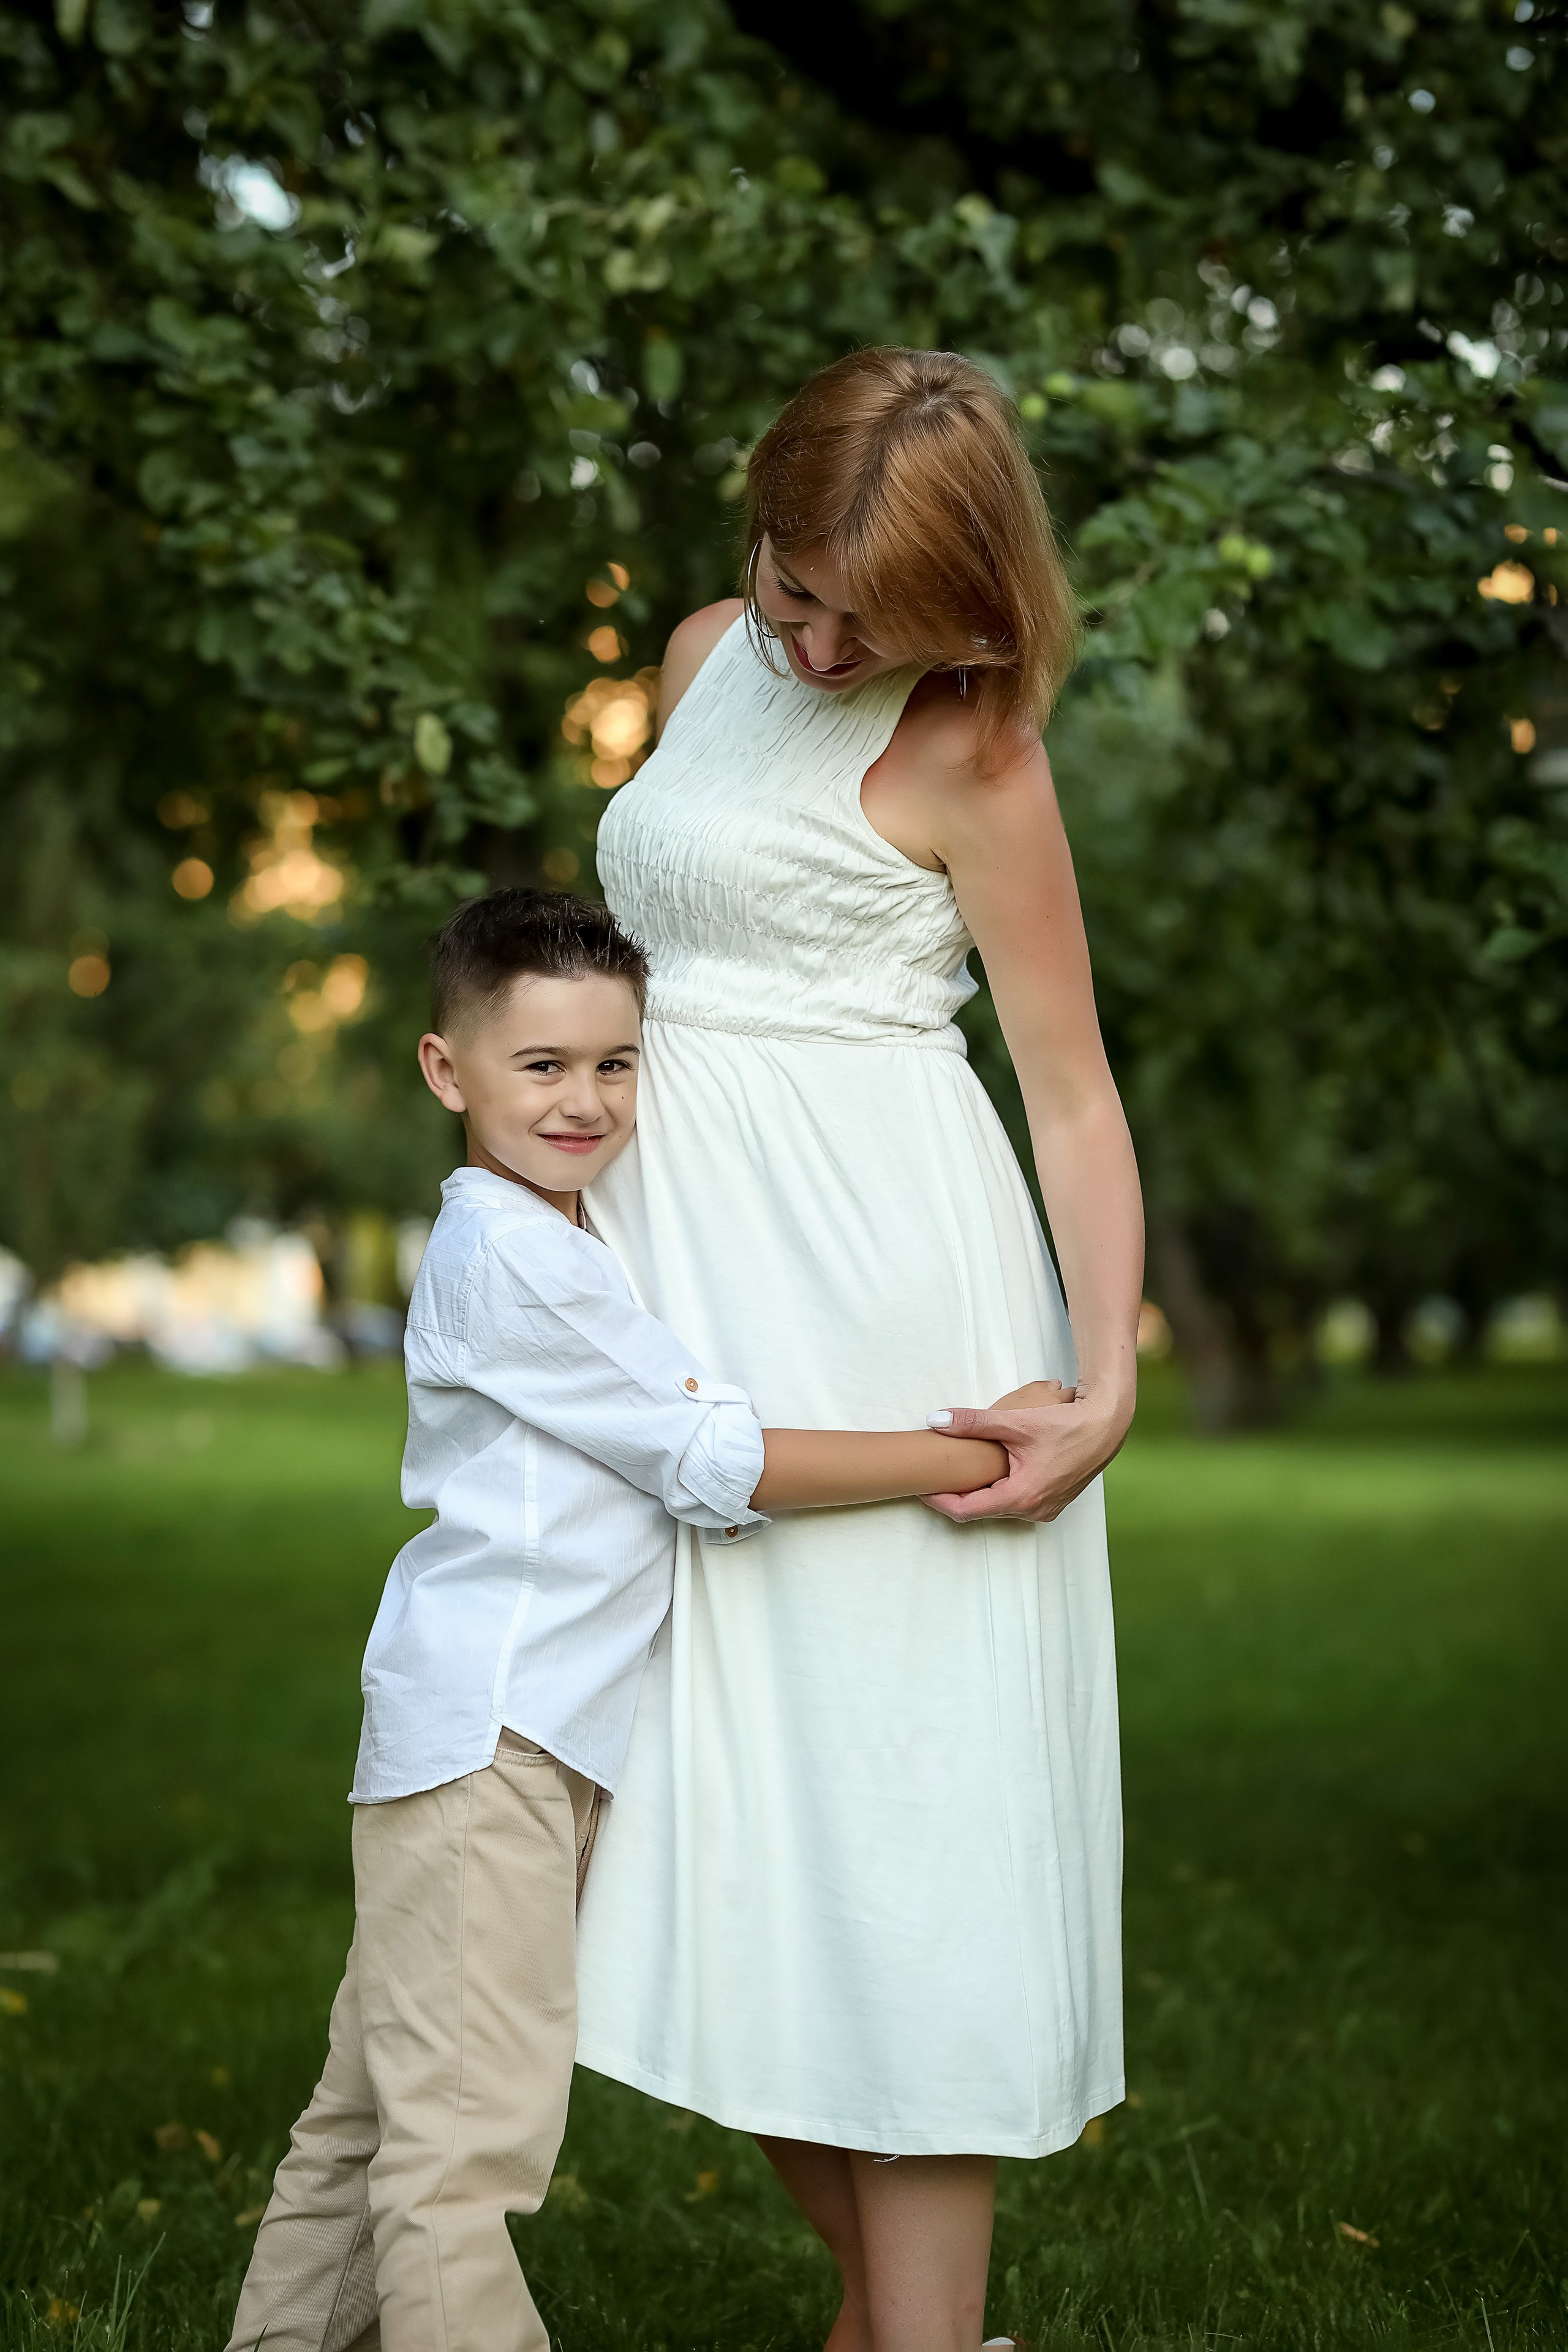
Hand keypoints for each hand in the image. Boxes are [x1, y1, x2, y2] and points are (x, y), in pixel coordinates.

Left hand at [919, 1377, 1132, 1523]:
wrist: (1107, 1424)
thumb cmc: (1066, 1423)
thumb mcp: (1016, 1421)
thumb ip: (972, 1422)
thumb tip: (935, 1420)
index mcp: (1021, 1495)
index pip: (966, 1511)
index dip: (939, 1501)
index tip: (921, 1487)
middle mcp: (1034, 1510)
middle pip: (981, 1511)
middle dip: (956, 1496)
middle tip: (935, 1478)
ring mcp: (1045, 1509)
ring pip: (999, 1508)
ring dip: (979, 1494)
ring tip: (958, 1474)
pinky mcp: (1053, 1502)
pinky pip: (1016, 1504)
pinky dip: (999, 1492)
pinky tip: (990, 1473)